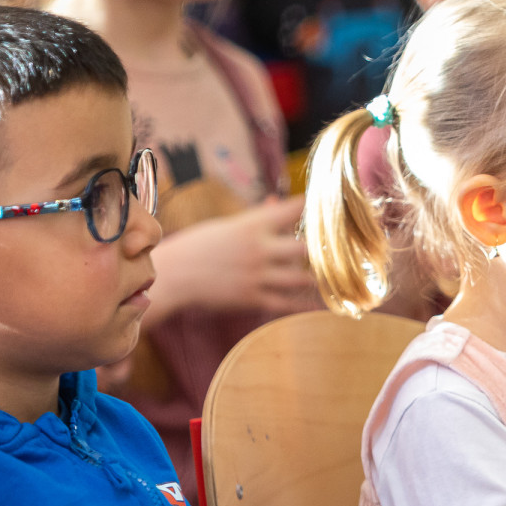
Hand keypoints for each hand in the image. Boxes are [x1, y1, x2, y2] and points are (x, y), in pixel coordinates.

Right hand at [149, 196, 319, 319]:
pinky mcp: (252, 299)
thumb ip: (257, 216)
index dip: (312, 208)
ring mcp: (257, 276)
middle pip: (305, 248)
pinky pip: (287, 303)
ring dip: (314, 277)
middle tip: (333, 251)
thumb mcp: (227, 226)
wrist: (173, 275)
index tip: (326, 209)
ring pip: (301, 278)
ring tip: (327, 276)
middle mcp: (259, 250)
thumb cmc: (199, 246)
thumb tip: (277, 201)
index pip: (293, 210)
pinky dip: (303, 304)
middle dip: (320, 250)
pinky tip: (318, 303)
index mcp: (251, 226)